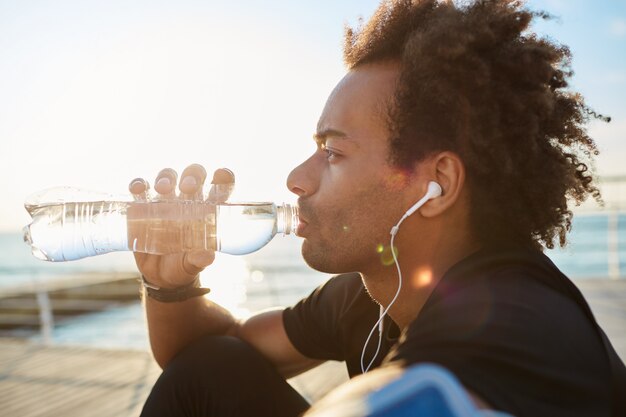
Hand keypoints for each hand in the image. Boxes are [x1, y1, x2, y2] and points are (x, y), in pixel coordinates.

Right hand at [128, 164, 234, 288]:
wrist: (160, 277)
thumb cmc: (184, 266)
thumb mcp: (192, 265)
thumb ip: (199, 260)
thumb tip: (208, 256)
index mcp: (207, 210)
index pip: (219, 187)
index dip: (223, 177)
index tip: (221, 175)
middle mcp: (187, 201)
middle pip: (192, 175)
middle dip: (191, 176)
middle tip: (187, 187)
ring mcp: (165, 202)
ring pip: (167, 177)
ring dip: (166, 177)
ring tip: (163, 189)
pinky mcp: (143, 208)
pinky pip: (141, 189)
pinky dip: (139, 185)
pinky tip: (138, 190)